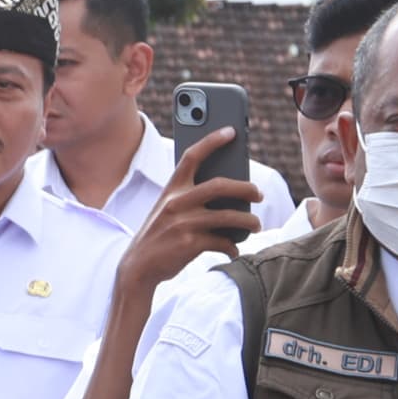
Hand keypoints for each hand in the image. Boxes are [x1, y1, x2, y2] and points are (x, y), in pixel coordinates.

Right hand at [115, 128, 265, 294]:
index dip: (212, 141)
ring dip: (249, 222)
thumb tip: (230, 199)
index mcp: (171, 189)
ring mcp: (183, 223)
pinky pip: (222, 242)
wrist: (138, 266)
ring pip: (228, 216)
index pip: (192, 156)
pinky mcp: (189, 244)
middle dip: (246, 188)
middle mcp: (176, 202)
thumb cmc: (159, 235)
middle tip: (259, 194)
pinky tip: (234, 249)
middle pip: (220, 185)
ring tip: (255, 225)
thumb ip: (190, 200)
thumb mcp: (167, 210)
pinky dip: (232, 247)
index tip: (231, 132)